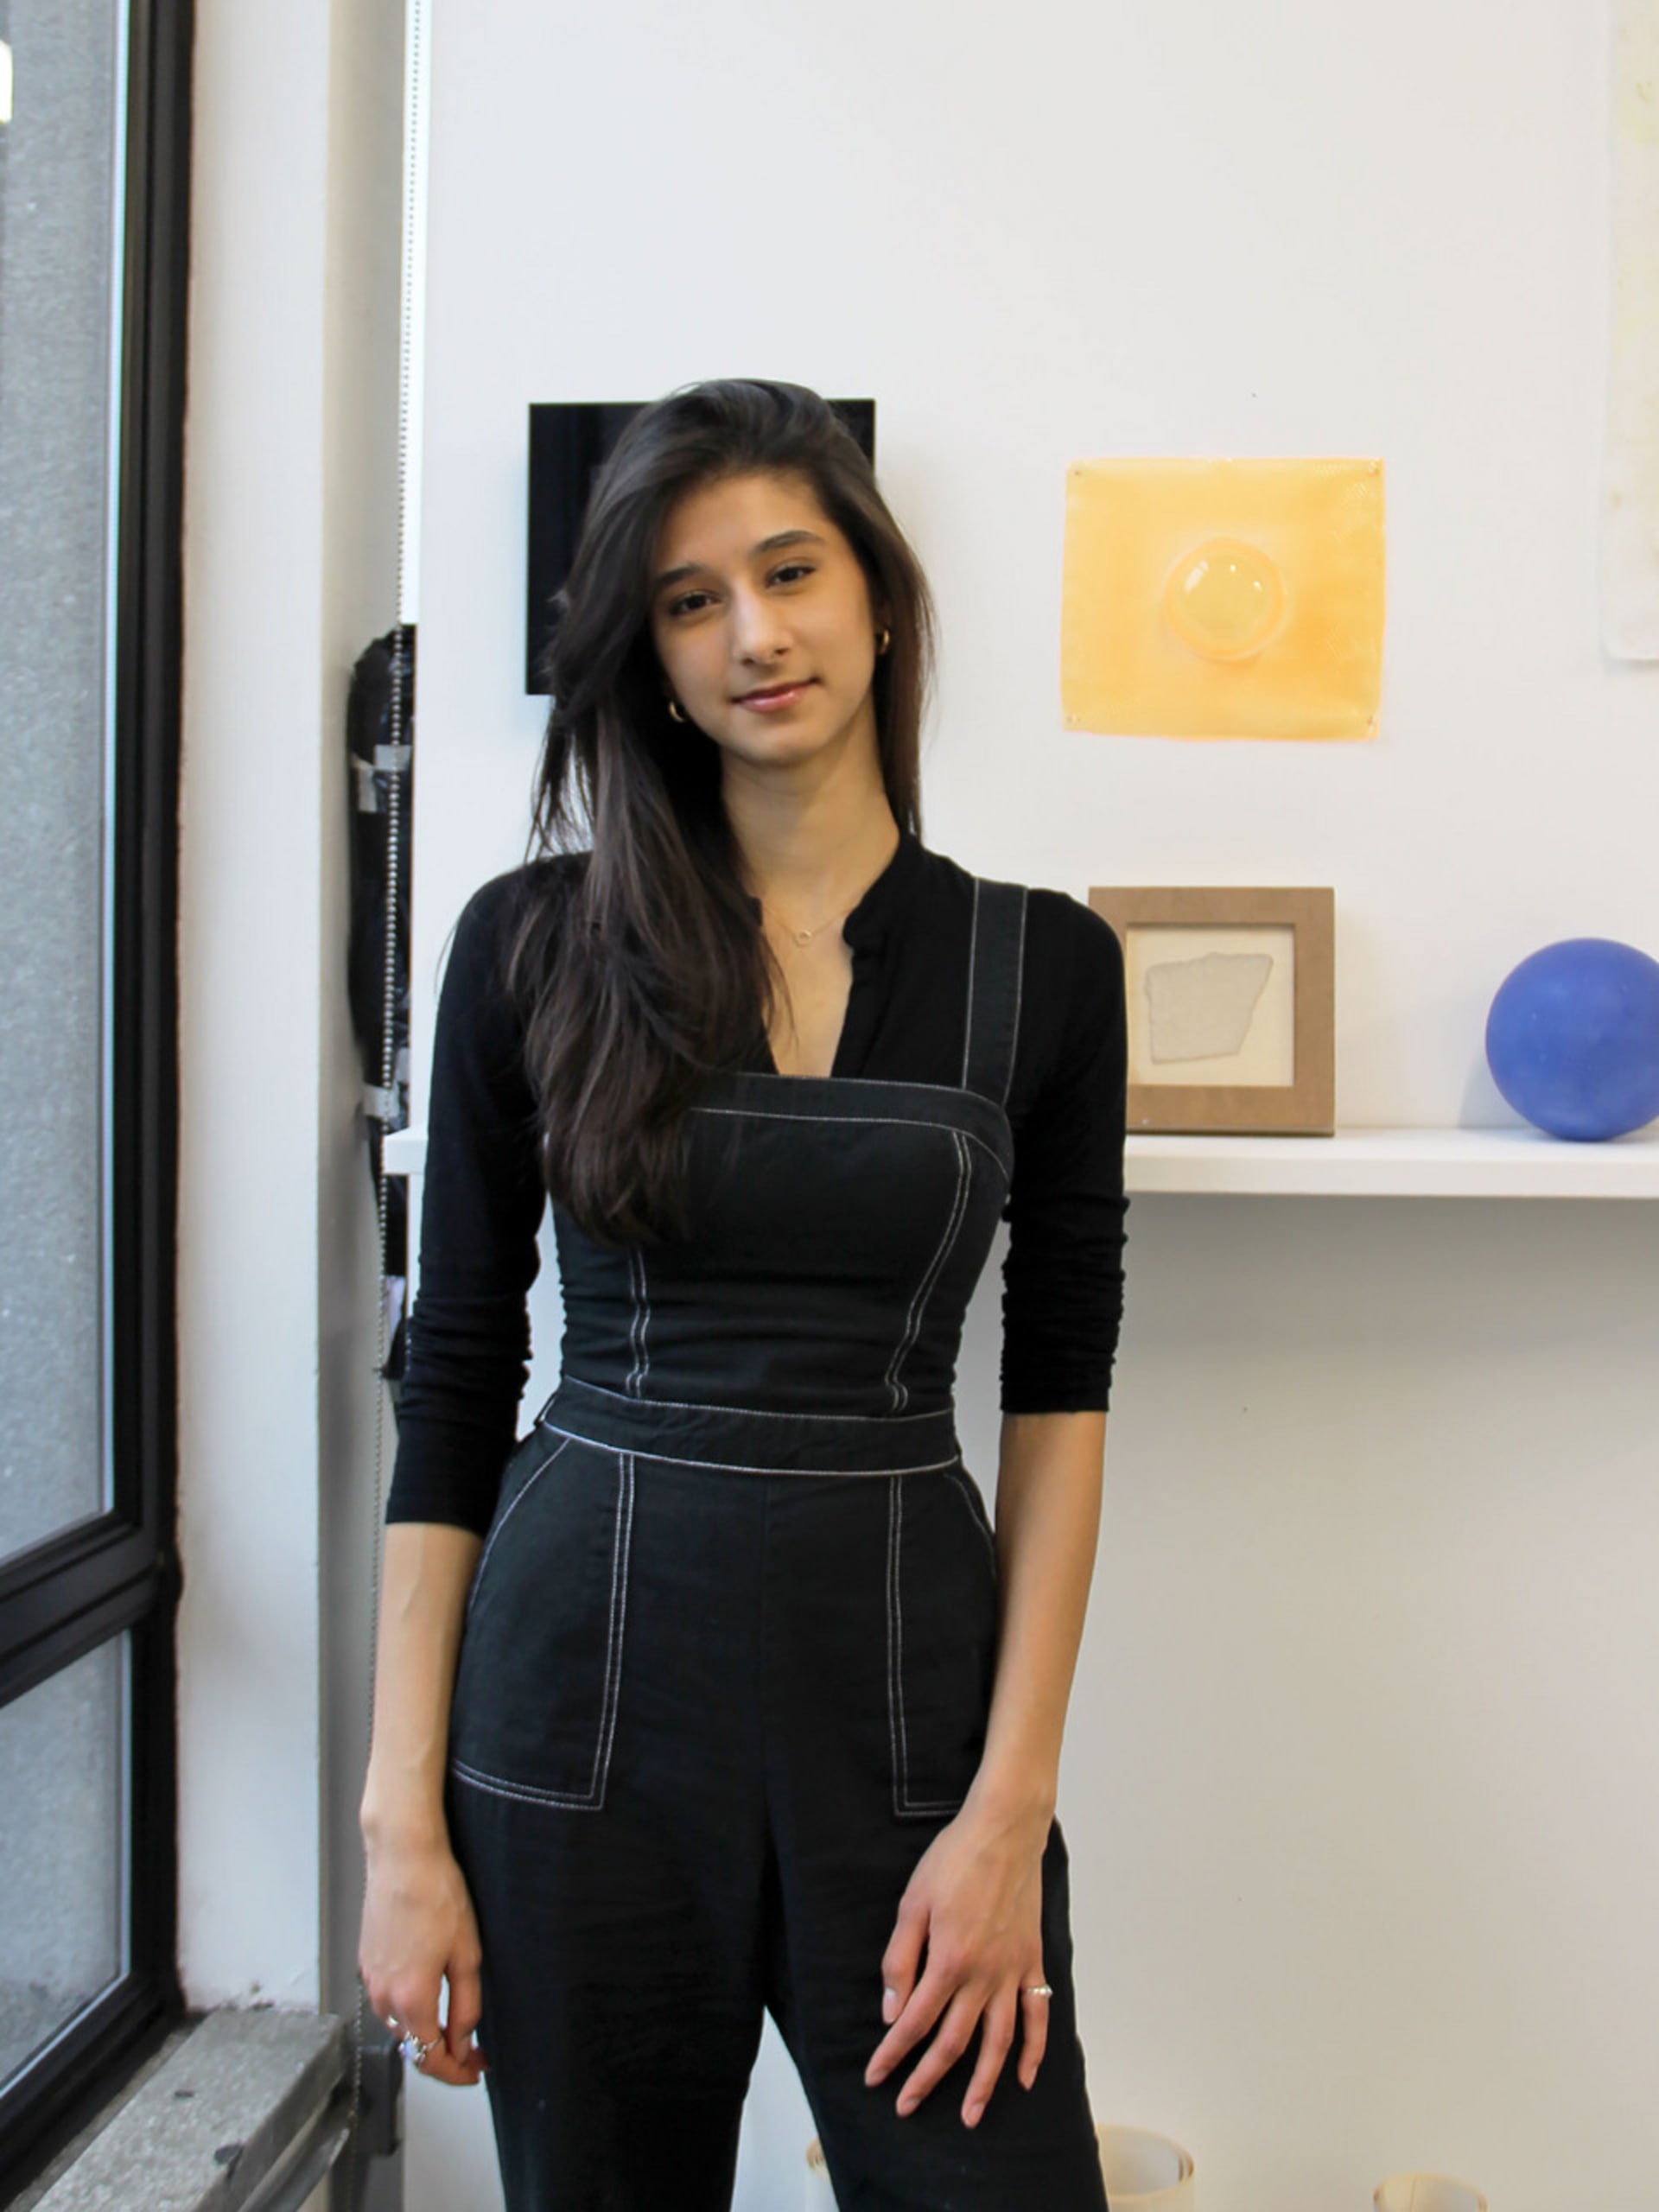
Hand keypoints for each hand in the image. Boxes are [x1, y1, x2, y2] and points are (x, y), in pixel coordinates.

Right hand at [358, 1829, 488, 2088]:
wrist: (403, 1856)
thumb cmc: (437, 1894)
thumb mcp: (466, 1954)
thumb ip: (465, 2008)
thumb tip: (462, 2045)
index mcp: (410, 1999)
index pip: (429, 2059)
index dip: (456, 2073)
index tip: (476, 2071)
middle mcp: (382, 1996)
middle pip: (412, 2045)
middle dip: (444, 2053)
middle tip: (475, 2049)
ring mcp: (370, 1979)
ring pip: (399, 2024)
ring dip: (425, 2031)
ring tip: (456, 2023)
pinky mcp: (366, 1962)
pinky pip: (388, 1999)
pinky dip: (409, 2008)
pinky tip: (430, 1993)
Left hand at [863, 1793, 1051, 2128]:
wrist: (1004, 1831)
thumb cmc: (952, 1861)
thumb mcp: (911, 1903)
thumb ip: (900, 1960)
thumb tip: (893, 2012)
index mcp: (949, 1961)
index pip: (914, 2023)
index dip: (892, 2054)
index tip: (875, 2077)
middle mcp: (983, 1976)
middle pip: (953, 2042)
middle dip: (926, 2079)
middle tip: (906, 2107)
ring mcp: (1012, 1971)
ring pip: (998, 2042)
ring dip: (983, 2083)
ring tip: (969, 2115)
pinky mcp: (1032, 1961)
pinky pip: (1037, 2014)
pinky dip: (1034, 2050)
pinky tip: (1025, 2078)